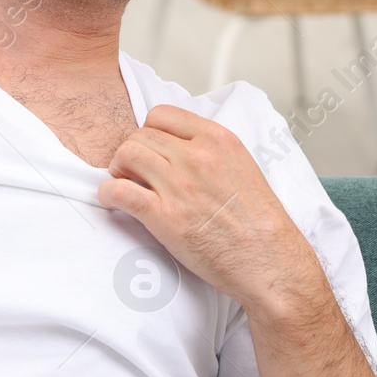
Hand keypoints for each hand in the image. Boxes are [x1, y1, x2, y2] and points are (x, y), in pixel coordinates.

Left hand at [97, 104, 317, 311]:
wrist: (269, 261)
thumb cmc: (258, 222)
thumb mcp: (242, 166)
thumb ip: (209, 150)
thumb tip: (174, 146)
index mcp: (218, 140)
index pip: (162, 114)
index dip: (149, 131)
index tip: (150, 148)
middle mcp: (198, 157)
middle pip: (140, 135)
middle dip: (132, 152)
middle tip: (133, 171)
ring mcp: (180, 186)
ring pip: (126, 156)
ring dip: (118, 170)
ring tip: (124, 184)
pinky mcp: (165, 217)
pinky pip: (119, 191)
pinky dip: (108, 194)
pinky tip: (113, 200)